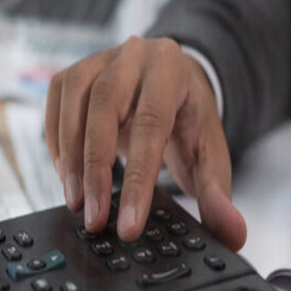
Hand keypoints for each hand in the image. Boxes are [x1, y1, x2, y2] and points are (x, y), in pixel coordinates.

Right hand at [45, 36, 246, 250]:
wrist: (173, 82)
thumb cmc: (189, 120)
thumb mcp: (210, 155)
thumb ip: (219, 194)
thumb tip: (234, 233)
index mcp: (173, 71)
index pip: (151, 125)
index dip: (138, 179)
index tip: (128, 225)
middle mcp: (134, 56)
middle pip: (104, 107)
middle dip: (96, 171)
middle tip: (94, 219)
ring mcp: (99, 60)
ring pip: (74, 103)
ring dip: (70, 160)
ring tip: (77, 204)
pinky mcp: (74, 73)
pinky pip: (56, 105)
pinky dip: (56, 143)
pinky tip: (66, 177)